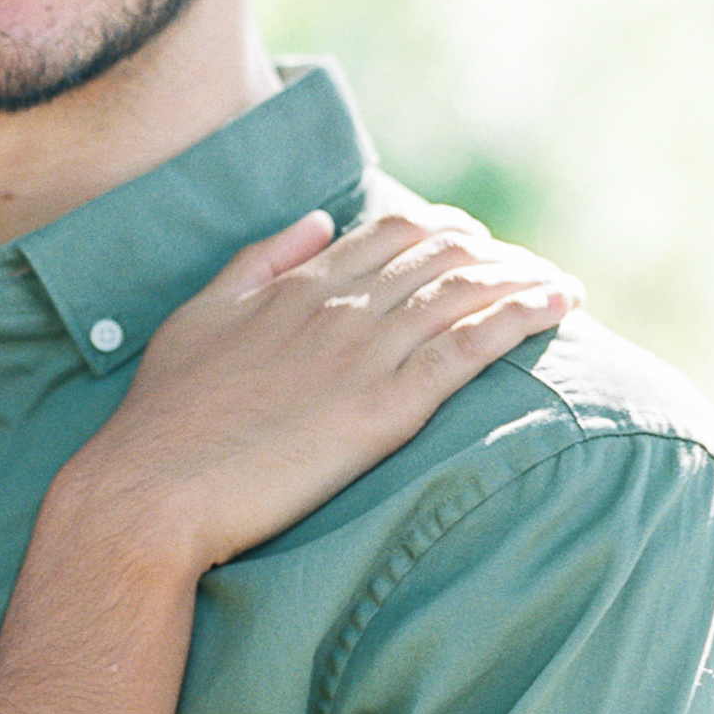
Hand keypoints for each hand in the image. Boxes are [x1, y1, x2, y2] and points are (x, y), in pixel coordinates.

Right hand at [70, 205, 577, 573]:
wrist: (148, 492)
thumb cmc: (163, 419)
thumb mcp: (199, 318)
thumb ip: (258, 263)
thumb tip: (317, 222)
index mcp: (296, 284)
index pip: (392, 232)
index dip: (446, 232)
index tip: (478, 248)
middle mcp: (337, 306)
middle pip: (442, 251)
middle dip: (498, 253)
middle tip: (532, 272)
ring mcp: (363, 354)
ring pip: (466, 290)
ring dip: (525, 279)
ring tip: (564, 288)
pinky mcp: (384, 409)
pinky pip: (471, 347)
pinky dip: (523, 317)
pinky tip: (559, 308)